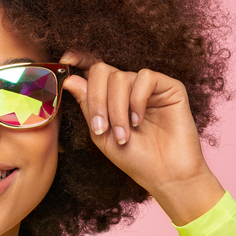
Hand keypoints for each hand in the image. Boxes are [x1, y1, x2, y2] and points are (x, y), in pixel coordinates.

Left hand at [60, 50, 224, 224]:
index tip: (65, 60)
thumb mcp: (101, 134)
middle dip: (96, 99)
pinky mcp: (170, 87)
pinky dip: (136, 100)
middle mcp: (129, 88)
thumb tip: (69, 79)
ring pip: (120, 77)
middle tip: (100, 128)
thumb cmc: (134, 158)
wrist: (165, 175)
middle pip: (102, 71)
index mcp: (111, 97)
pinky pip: (145, 77)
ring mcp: (149, 87)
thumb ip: (87, 105)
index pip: (93, 72)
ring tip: (123, 134)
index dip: (79, 60)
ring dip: (116, 109)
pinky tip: (138, 120)